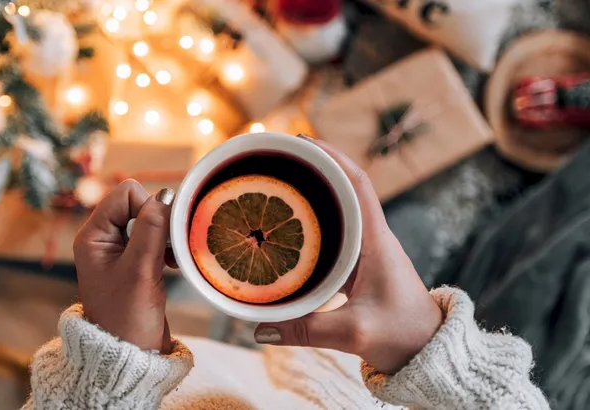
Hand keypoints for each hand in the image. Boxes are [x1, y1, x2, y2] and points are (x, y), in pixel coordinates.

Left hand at [73, 180, 174, 352]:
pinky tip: (174, 264)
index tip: (160, 238)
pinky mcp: (136, 262)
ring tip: (171, 260)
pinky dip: (168, 246)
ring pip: (151, 220)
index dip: (148, 208)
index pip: (126, 193)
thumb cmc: (127, 318)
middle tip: (168, 250)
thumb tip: (166, 196)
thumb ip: (152, 229)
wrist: (130, 356)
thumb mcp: (140, 269)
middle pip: (139, 203)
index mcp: (93, 235)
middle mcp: (103, 238)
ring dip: (166, 235)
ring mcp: (120, 250)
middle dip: (160, 222)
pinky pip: (156, 237)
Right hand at [254, 138, 442, 374]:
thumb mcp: (353, 332)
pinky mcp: (359, 268)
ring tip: (275, 188)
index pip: (358, 184)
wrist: (429, 352)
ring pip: (337, 214)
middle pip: (343, 191)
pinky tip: (286, 234)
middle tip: (277, 161)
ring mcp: (366, 252)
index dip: (332, 157)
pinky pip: (333, 238)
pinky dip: (310, 228)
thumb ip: (306, 329)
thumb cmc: (404, 336)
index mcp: (377, 241)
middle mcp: (372, 239)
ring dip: (311, 197)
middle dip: (312, 171)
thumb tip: (258, 328)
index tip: (303, 141)